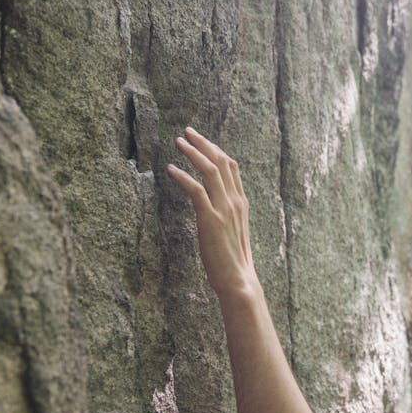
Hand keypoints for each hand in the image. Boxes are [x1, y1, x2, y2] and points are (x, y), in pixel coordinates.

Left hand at [167, 127, 254, 298]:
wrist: (238, 281)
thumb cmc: (232, 262)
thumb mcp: (232, 232)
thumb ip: (225, 215)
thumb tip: (212, 207)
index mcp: (241, 203)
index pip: (231, 167)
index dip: (215, 150)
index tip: (202, 140)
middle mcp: (235, 202)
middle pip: (221, 162)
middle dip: (204, 143)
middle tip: (187, 132)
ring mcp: (224, 209)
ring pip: (210, 170)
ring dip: (193, 153)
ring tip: (178, 142)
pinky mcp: (210, 219)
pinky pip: (196, 190)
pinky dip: (183, 176)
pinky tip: (171, 169)